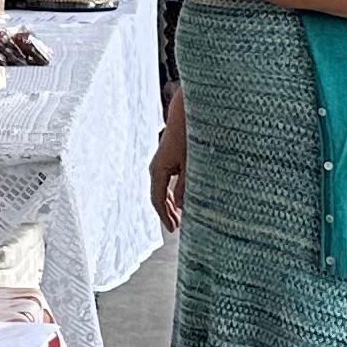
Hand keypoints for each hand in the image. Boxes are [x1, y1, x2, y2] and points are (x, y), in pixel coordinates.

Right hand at [150, 118, 186, 233]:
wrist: (185, 117)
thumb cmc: (188, 139)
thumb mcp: (190, 165)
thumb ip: (185, 187)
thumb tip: (180, 206)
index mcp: (158, 171)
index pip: (158, 200)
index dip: (165, 216)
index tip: (173, 229)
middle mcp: (155, 169)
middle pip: (158, 197)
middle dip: (167, 213)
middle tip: (177, 228)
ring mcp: (160, 165)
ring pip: (161, 190)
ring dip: (169, 205)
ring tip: (178, 218)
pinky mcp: (166, 161)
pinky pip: (165, 183)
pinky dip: (171, 195)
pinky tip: (179, 201)